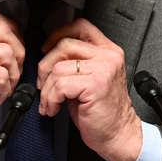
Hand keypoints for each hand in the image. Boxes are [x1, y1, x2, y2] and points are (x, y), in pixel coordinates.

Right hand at [0, 8, 24, 160]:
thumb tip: (18, 43)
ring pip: (6, 52)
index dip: (11, 31)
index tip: (13, 51)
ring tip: (2, 87)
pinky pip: (2, 74)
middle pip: (3, 29)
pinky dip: (5, 89)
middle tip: (13, 72)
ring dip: (13, 74)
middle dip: (18, 52)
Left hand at [38, 18, 142, 160]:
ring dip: (47, 89)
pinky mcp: (95, 85)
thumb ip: (76, 62)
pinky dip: (51, 99)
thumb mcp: (90, 78)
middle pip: (64, 45)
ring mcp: (103, 69)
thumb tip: (47, 55)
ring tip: (50, 102)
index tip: (47, 49)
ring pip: (58, 68)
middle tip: (43, 84)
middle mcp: (108, 56)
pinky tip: (54, 108)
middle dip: (45, 66)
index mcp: (108, 51)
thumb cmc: (102, 110)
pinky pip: (60, 85)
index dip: (58, 34)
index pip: (80, 26)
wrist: (118, 134)